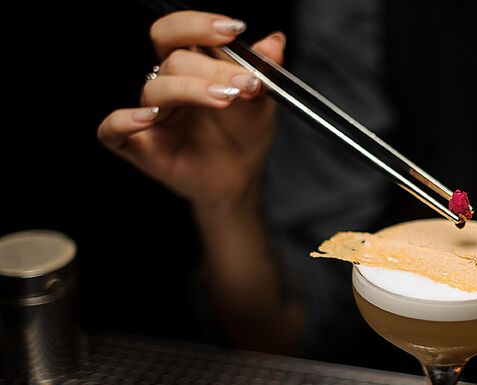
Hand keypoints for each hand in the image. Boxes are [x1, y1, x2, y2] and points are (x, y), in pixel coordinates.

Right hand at [97, 11, 284, 209]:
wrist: (242, 176)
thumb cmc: (244, 134)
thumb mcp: (261, 100)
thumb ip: (263, 71)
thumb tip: (275, 43)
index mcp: (189, 66)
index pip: (176, 32)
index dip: (198, 26)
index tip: (232, 30)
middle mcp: (166, 85)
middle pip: (172, 60)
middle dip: (212, 69)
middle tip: (244, 85)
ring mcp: (151, 115)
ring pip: (154, 90)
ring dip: (190, 90)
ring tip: (225, 101)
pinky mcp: (140, 145)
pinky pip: (112, 130)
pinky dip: (123, 121)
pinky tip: (150, 118)